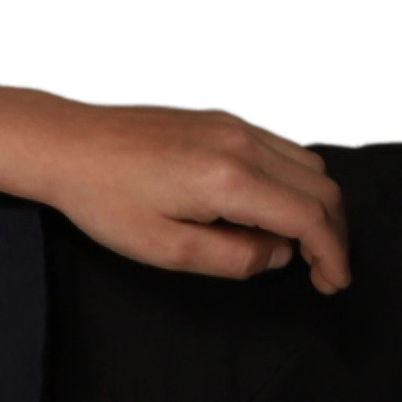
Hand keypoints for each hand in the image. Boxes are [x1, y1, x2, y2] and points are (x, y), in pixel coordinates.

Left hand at [46, 104, 352, 293]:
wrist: (67, 144)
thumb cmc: (105, 199)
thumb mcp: (165, 249)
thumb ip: (232, 258)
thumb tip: (279, 254)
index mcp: (230, 178)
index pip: (310, 217)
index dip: (333, 256)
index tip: (333, 283)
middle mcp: (243, 143)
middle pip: (322, 188)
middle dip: (333, 234)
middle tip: (323, 271)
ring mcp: (237, 124)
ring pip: (309, 164)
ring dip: (317, 205)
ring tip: (301, 244)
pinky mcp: (225, 118)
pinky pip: (284, 147)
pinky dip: (296, 180)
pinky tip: (274, 207)